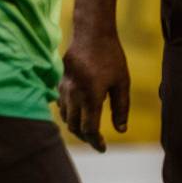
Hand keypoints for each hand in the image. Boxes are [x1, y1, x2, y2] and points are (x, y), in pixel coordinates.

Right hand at [58, 25, 130, 151]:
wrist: (92, 34)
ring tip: (89, 129)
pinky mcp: (60, 82)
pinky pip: (61, 105)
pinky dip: (69, 114)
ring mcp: (64, 88)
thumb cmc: (111, 57)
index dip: (96, 142)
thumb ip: (121, 108)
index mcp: (91, 96)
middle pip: (75, 127)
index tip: (103, 148)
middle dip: (86, 137)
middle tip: (97, 141)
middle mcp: (74, 95)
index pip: (89, 129)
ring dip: (76, 127)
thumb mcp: (122, 82)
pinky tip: (79, 113)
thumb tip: (121, 130)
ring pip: (66, 117)